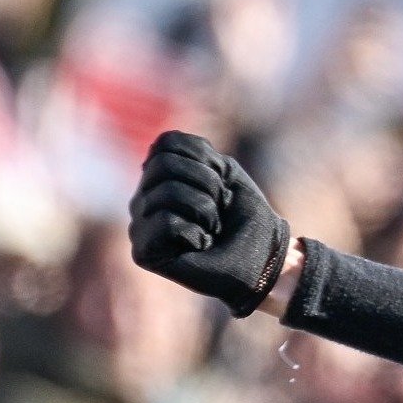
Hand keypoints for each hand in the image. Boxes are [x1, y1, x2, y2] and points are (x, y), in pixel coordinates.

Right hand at [127, 130, 291, 316]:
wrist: (263, 258)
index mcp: (159, 177)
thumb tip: (155, 149)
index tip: (222, 182)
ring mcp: (139, 225)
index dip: (205, 159)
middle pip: (163, 165)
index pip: (166, 143)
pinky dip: (194, 232)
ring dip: (205, 209)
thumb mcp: (224, 170)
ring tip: (211, 228)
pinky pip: (164, 222)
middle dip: (206, 182)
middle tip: (219, 208)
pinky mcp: (142, 252)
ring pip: (165, 193)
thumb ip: (190, 151)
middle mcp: (143, 198)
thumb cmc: (245, 216)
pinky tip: (199, 246)